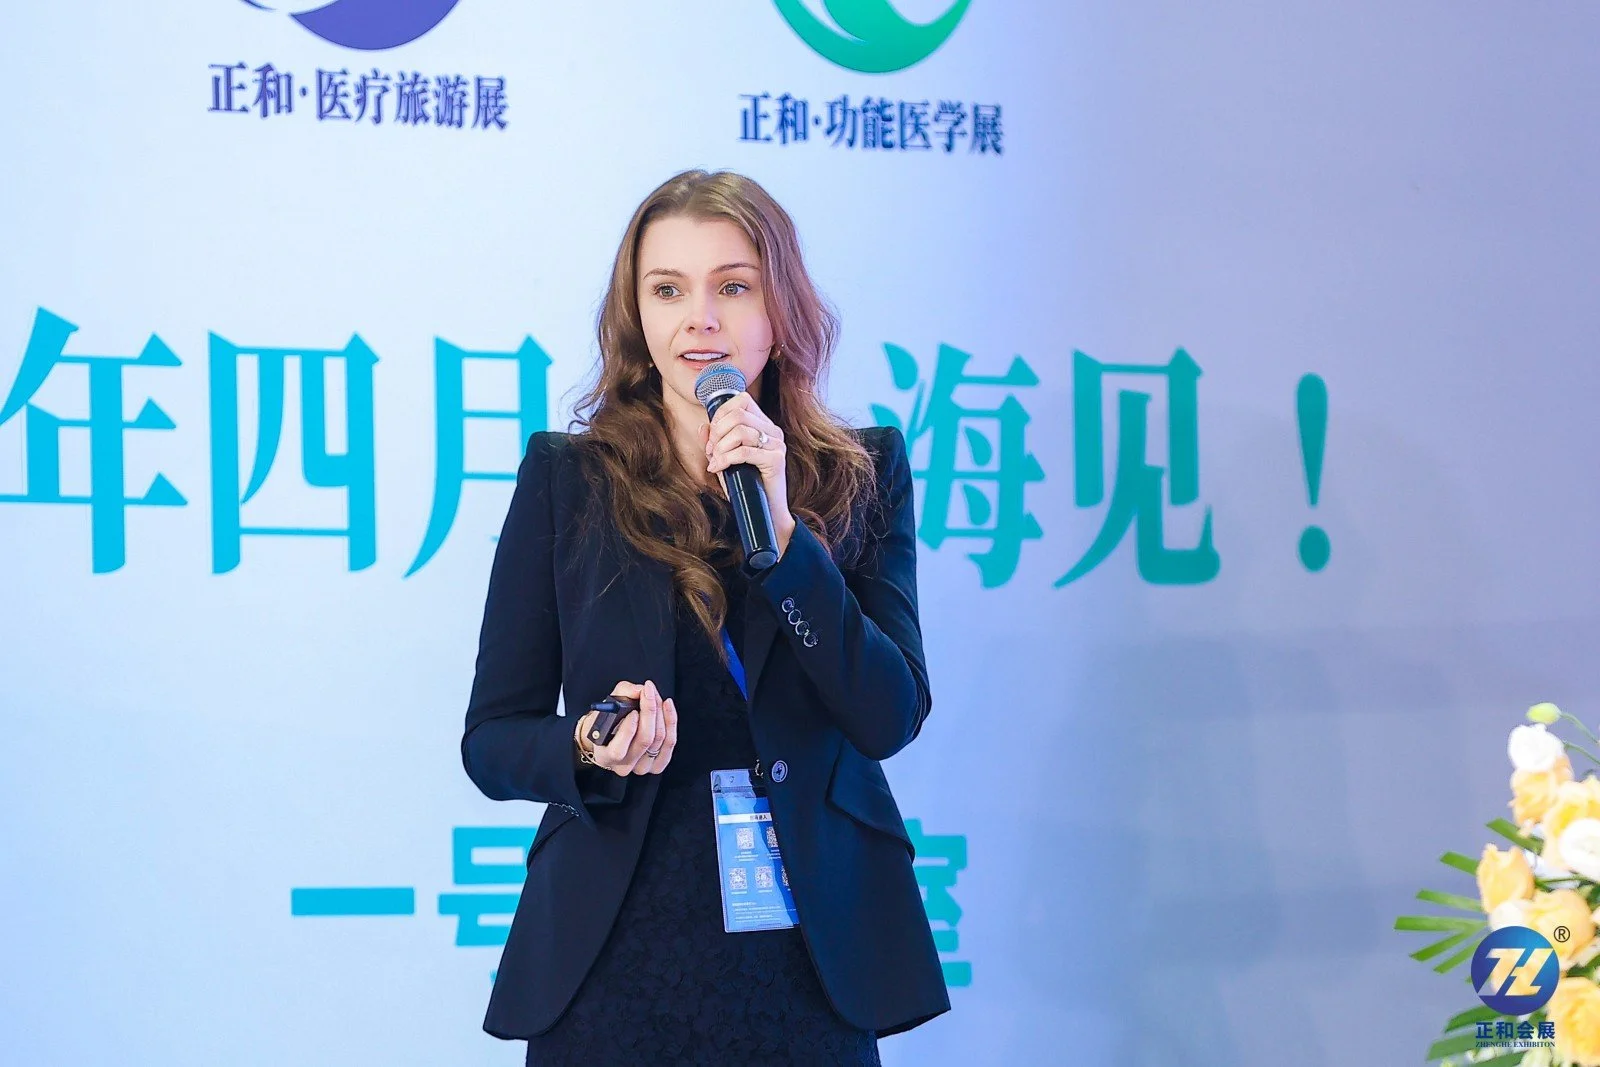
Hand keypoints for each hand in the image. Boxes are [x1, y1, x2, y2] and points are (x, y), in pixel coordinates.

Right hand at [577, 680, 677, 775]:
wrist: (611, 734)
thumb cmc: (607, 720)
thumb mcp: (608, 705)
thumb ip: (622, 694)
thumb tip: (639, 690)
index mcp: (604, 756)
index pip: (618, 750)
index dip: (628, 730)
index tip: (633, 711)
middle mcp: (623, 766)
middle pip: (644, 740)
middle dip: (649, 712)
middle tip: (649, 692)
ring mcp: (641, 768)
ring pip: (659, 739)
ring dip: (660, 712)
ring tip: (655, 696)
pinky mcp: (657, 765)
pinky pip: (669, 743)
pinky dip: (671, 721)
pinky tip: (667, 706)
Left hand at [701, 392, 795, 549]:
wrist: (766, 514)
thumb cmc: (746, 486)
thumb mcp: (725, 460)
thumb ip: (714, 442)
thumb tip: (703, 426)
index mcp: (764, 426)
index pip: (742, 401)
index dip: (720, 415)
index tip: (712, 437)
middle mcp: (773, 431)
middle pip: (738, 414)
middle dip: (717, 432)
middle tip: (711, 452)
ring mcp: (777, 445)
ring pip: (740, 431)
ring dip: (721, 447)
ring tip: (716, 462)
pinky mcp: (776, 460)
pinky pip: (744, 451)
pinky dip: (726, 459)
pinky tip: (718, 469)